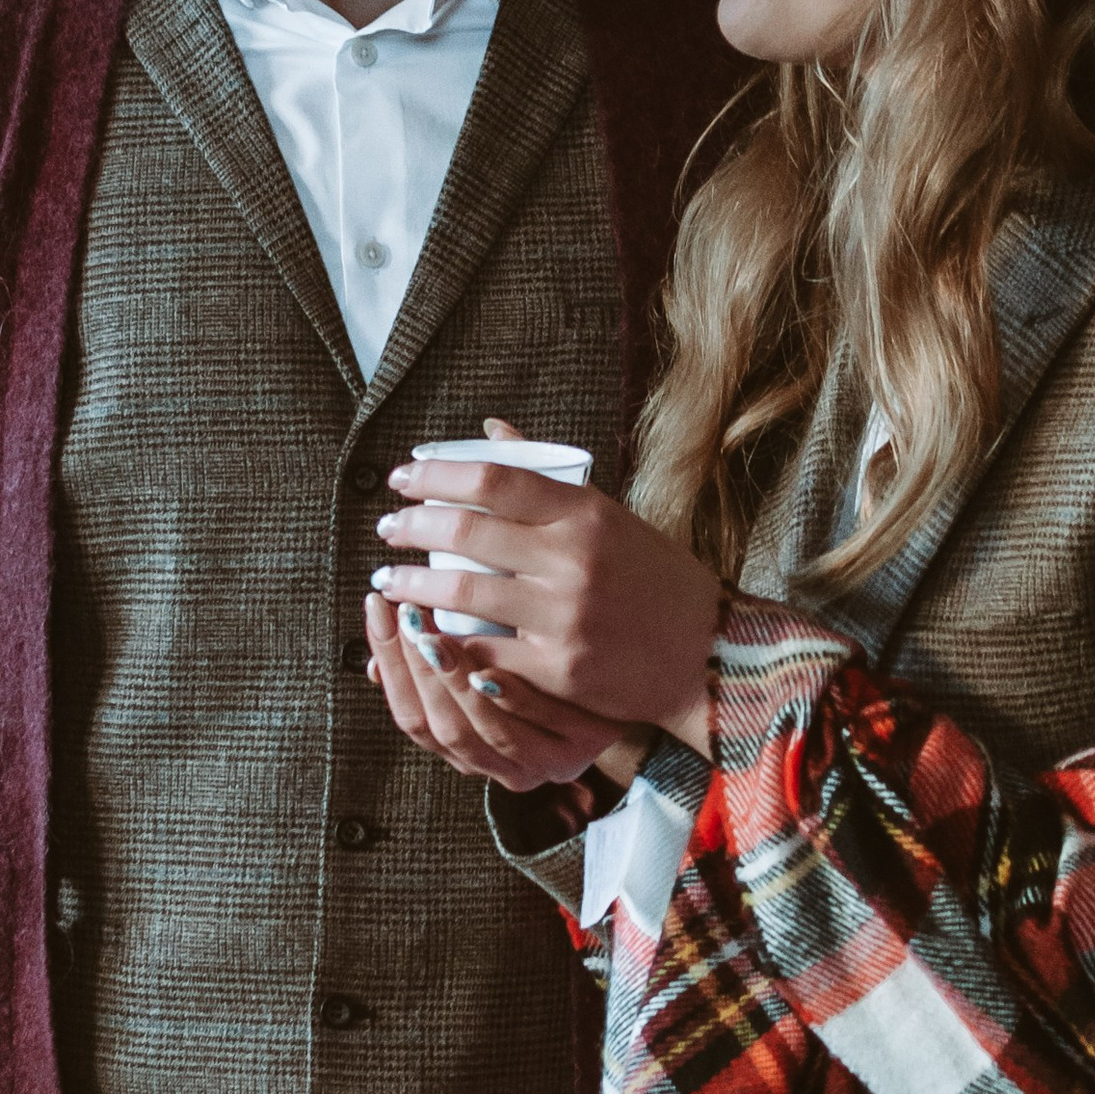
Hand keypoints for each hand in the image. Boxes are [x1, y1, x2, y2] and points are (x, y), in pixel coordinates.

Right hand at [366, 583, 627, 786]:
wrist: (659, 670)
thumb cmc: (571, 663)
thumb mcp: (502, 662)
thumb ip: (444, 661)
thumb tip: (370, 658)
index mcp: (476, 752)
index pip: (411, 716)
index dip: (388, 665)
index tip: (378, 606)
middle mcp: (503, 766)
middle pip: (437, 727)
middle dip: (411, 670)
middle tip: (401, 610)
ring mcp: (542, 760)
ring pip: (478, 732)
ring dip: (447, 683)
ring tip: (431, 631)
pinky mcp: (580, 745)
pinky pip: (532, 727)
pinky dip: (505, 699)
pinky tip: (487, 665)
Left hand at [370, 451, 720, 747]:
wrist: (708, 655)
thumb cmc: (657, 582)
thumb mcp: (611, 517)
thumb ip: (550, 478)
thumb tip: (491, 426)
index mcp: (586, 512)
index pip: (494, 478)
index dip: (436, 474)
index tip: (401, 479)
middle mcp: (574, 558)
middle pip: (466, 531)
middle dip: (411, 527)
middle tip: (386, 530)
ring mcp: (565, 614)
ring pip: (463, 593)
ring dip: (412, 586)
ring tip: (387, 582)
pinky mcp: (560, 667)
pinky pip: (483, 650)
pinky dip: (444, 642)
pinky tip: (421, 634)